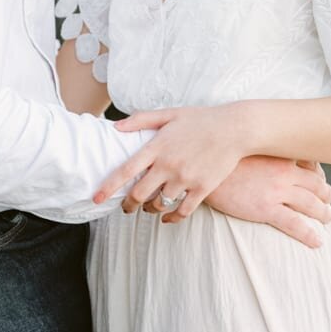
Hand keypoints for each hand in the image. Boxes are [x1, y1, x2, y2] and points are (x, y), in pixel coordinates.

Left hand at [93, 104, 250, 219]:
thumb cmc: (200, 119)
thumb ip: (141, 120)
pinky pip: (182, 211)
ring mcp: (186, 178)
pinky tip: (167, 217)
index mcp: (157, 146)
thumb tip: (115, 128)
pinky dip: (171, 218)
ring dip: (150, 209)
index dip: (108, 187)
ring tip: (148, 207)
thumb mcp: (169, 113)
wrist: (235, 128)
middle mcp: (169, 165)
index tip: (96, 199)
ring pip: (159, 204)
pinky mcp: (202, 189)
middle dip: (128, 205)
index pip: (126, 171)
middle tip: (126, 208)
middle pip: (139, 194)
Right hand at [206, 157, 330, 247]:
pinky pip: (295, 224)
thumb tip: (264, 151)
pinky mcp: (266, 209)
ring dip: (323, 213)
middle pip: (316, 184)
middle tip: (329, 199)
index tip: (319, 178)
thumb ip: (261, 149)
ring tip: (328, 219)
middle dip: (325, 193)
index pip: (310, 163)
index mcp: (279, 156)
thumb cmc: (222, 158)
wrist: (205, 170)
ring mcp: (276, 191)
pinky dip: (309, 234)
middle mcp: (283, 172)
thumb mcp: (246, 147)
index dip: (318, 173)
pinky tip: (317, 241)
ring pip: (311, 204)